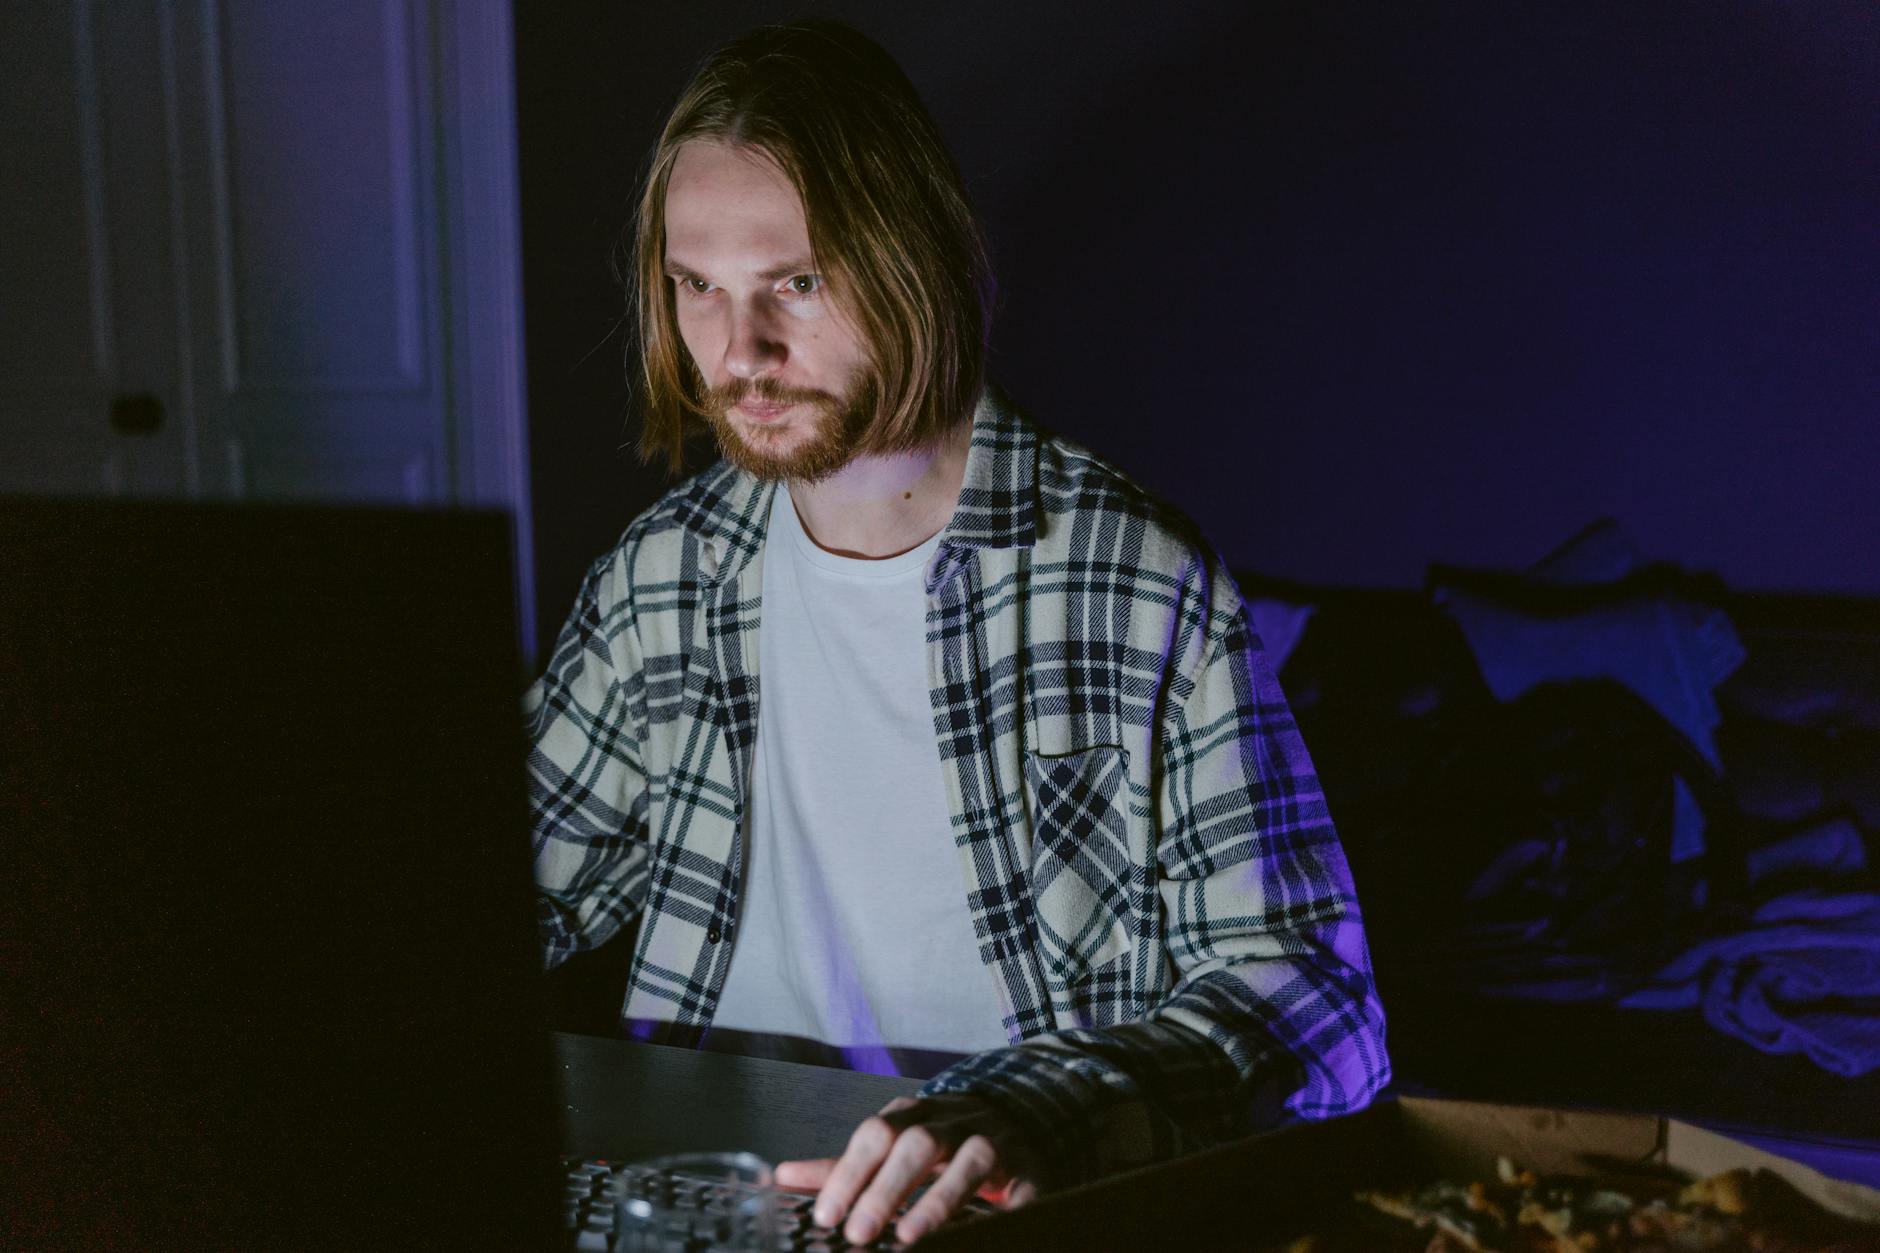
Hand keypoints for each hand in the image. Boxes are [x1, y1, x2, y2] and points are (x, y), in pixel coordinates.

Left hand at [775, 1093, 1040, 1244]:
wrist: (1013, 1116)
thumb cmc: (940, 1139)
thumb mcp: (891, 1144)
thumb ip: (843, 1165)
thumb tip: (783, 1176)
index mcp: (912, 1116)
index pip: (875, 1134)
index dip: (849, 1173)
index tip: (826, 1214)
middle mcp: (951, 1123)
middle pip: (918, 1143)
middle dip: (887, 1187)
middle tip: (859, 1232)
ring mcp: (993, 1142)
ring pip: (971, 1158)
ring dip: (940, 1198)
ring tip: (910, 1236)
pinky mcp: (1029, 1168)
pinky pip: (1024, 1185)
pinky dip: (1011, 1207)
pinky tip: (991, 1229)